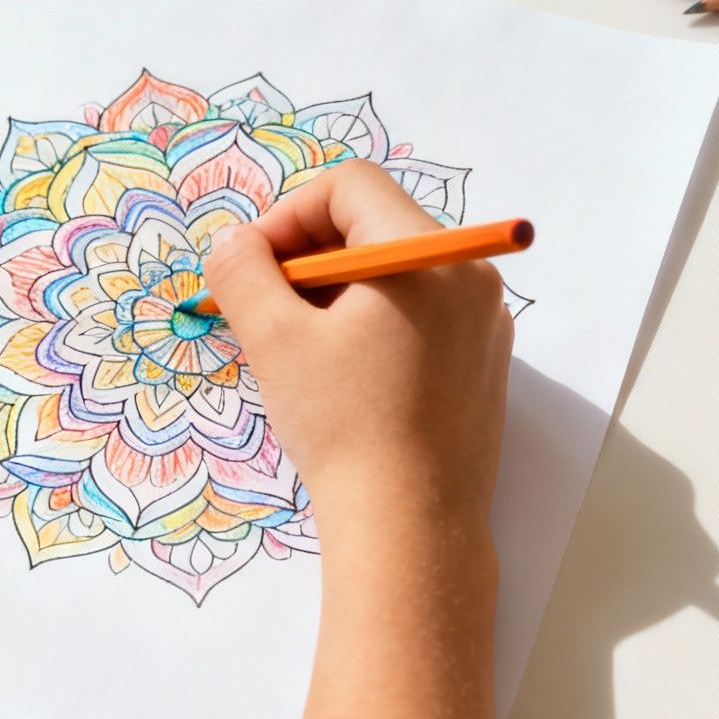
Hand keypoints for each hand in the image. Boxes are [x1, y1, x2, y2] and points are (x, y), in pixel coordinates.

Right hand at [203, 159, 513, 546]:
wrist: (411, 531)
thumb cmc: (344, 429)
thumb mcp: (275, 341)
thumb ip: (244, 273)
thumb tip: (233, 243)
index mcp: (429, 256)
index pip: (350, 187)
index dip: (288, 215)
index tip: (251, 268)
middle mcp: (471, 279)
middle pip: (377, 226)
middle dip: (308, 256)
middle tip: (263, 308)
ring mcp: (485, 326)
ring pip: (398, 275)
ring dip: (337, 293)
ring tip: (295, 347)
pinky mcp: (482, 369)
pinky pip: (422, 317)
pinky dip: (372, 325)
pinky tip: (339, 378)